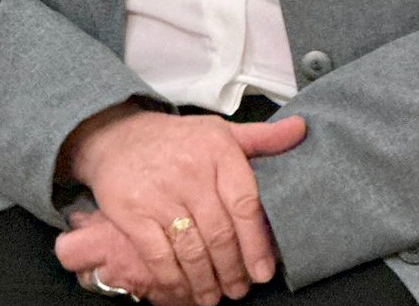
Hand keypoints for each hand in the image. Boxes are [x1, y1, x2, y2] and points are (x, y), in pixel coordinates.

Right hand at [59, 106, 305, 305]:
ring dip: (206, 282)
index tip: (263, 271)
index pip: (245, 203)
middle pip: (220, 234)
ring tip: (214, 295)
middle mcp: (191, 171)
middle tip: (239, 289)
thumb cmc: (177, 139)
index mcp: (218, 150)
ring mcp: (160, 193)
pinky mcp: (133, 213)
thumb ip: (262, 139)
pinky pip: (160, 257)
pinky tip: (184, 289)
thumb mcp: (219, 131)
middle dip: (233, 270)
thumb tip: (302, 130)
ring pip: (192, 251)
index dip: (257, 243)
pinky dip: (175, 281)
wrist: (117, 134)